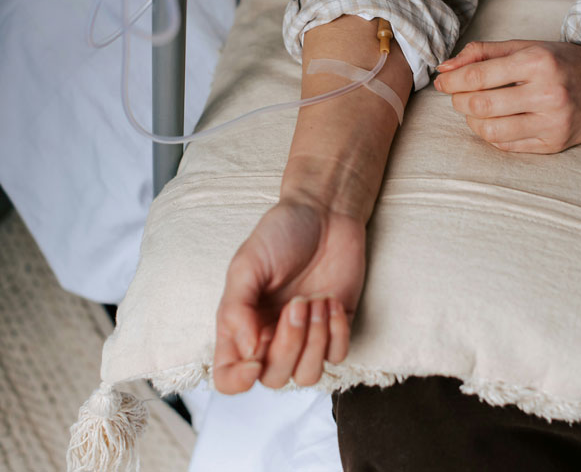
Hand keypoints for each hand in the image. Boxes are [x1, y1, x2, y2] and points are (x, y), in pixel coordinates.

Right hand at [214, 200, 365, 393]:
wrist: (325, 212)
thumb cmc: (280, 233)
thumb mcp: (247, 264)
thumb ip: (237, 309)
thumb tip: (246, 352)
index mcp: (240, 324)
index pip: (229, 377)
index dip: (238, 380)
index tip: (255, 358)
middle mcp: (271, 336)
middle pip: (274, 378)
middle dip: (288, 345)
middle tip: (297, 302)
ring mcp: (306, 335)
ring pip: (307, 376)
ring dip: (314, 342)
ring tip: (316, 300)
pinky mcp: (337, 327)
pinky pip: (338, 355)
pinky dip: (336, 332)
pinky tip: (332, 300)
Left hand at [434, 40, 580, 152]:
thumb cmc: (559, 62)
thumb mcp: (524, 46)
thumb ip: (482, 53)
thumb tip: (444, 68)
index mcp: (537, 62)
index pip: (478, 76)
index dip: (451, 81)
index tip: (442, 82)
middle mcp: (547, 93)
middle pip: (481, 106)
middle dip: (459, 101)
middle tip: (458, 96)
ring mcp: (552, 122)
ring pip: (491, 131)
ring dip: (472, 121)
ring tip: (475, 110)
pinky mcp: (554, 144)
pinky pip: (507, 146)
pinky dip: (491, 135)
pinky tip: (494, 122)